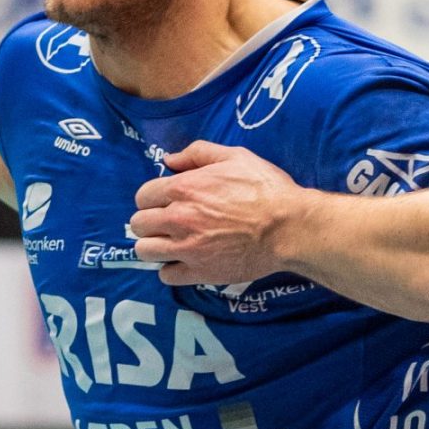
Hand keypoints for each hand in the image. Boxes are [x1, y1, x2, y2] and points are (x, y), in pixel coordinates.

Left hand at [131, 140, 303, 287]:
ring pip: (145, 251)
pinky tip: (186, 262)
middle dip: (151, 223)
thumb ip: (198, 153)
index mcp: (183, 188)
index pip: (143, 196)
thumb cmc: (266, 189)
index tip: (167, 203)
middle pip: (138, 225)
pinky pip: (166, 275)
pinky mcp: (200, 272)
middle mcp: (178, 218)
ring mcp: (187, 248)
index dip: (154, 199)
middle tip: (169, 224)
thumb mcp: (235, 156)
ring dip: (155, 247)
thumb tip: (170, 160)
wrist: (289, 227)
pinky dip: (172, 270)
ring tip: (173, 245)